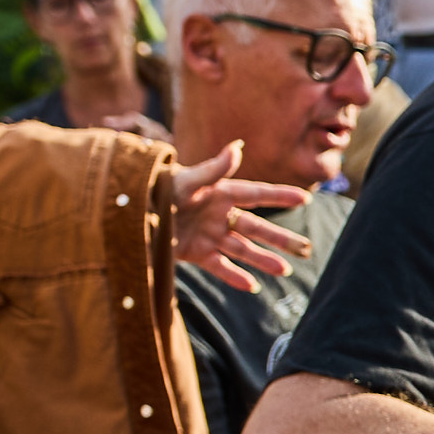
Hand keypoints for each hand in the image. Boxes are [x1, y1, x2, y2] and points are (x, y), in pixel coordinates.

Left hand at [168, 142, 309, 291]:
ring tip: (285, 270)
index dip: (281, 196)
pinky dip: (234, 276)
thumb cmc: (155, 190)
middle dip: (281, 238)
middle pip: (257, 228)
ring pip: (243, 249)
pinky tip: (252, 286)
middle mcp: (218, 214)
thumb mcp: (184, 180)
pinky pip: (219, 266)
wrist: (127, 212)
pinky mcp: (194, 253)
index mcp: (219, 192)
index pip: (257, 194)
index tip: (306, 198)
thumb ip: (213, 169)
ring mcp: (208, 235)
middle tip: (306, 248)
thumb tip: (237, 147)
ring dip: (264, 259)